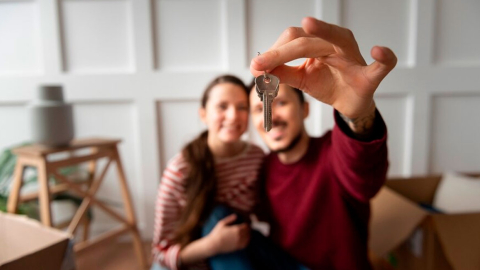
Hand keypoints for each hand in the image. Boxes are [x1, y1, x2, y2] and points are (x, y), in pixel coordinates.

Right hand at [206, 214, 250, 254]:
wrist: (214, 244)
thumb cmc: (217, 233)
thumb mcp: (222, 223)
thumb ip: (229, 219)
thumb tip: (236, 215)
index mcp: (236, 229)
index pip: (246, 226)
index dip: (246, 224)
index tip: (245, 224)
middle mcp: (239, 236)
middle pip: (248, 231)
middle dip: (248, 229)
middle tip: (247, 228)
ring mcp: (239, 242)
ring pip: (248, 238)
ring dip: (248, 235)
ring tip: (247, 233)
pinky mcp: (237, 247)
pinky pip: (245, 244)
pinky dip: (247, 241)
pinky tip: (246, 240)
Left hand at [250, 17, 396, 118]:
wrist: (350, 103)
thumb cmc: (327, 84)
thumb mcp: (301, 80)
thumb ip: (282, 73)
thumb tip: (258, 69)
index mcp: (319, 43)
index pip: (293, 40)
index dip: (273, 52)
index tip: (255, 66)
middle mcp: (337, 43)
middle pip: (307, 40)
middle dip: (281, 51)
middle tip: (260, 64)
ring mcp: (355, 58)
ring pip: (338, 39)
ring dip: (323, 32)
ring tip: (308, 25)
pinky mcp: (370, 76)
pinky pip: (382, 65)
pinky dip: (383, 58)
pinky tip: (379, 51)